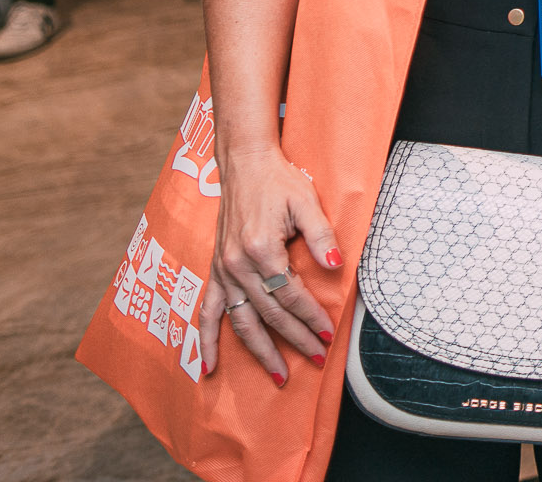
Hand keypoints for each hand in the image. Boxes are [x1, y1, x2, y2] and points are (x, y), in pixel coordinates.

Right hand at [197, 148, 343, 383]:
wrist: (245, 165)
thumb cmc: (279, 181)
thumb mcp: (306, 202)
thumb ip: (321, 235)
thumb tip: (336, 265)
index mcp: (262, 248)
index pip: (291, 294)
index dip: (311, 316)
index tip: (329, 334)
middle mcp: (238, 265)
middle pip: (270, 313)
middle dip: (295, 339)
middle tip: (317, 359)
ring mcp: (223, 270)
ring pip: (241, 321)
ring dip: (260, 351)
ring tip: (278, 376)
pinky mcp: (216, 271)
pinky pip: (207, 312)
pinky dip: (205, 340)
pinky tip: (209, 366)